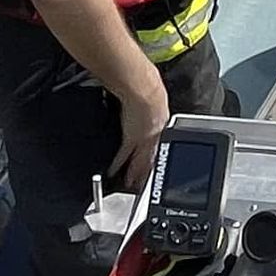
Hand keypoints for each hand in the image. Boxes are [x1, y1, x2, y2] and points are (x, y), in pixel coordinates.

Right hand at [109, 64, 173, 195]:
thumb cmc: (151, 91)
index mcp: (162, 127)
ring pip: (140, 162)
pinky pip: (124, 156)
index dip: (158, 159)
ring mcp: (143, 140)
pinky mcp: (131, 139)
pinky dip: (118, 165)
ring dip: (135, 174)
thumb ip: (153, 109)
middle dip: (147, 174)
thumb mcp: (157, 102)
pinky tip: (113, 171)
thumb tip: (149, 106)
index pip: (160, 147)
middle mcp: (155, 137)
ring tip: (130, 184)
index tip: (155, 168)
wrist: (144, 90)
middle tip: (144, 185)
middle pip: (151, 160)